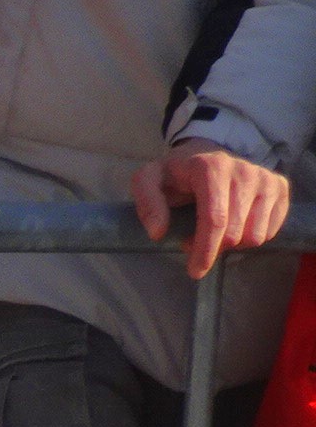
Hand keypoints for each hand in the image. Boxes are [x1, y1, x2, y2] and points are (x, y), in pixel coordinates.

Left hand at [134, 138, 290, 278]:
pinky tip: (235, 225)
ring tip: (214, 230)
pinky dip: (250, 236)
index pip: (215, 219)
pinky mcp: (279, 186)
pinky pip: (271, 230)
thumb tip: (158, 233)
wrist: (203, 155)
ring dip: (232, 243)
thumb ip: (147, 204)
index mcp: (212, 167)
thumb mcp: (148, 182)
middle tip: (194, 240)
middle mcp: (244, 170)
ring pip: (255, 235)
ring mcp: (265, 177)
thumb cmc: (174, 175)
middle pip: (234, 233)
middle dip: (213, 247)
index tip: (194, 271)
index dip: (206, 250)